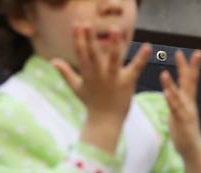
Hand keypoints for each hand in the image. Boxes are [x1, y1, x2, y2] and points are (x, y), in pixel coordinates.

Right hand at [54, 26, 149, 154]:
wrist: (105, 122)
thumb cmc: (92, 104)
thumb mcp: (76, 87)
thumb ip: (65, 73)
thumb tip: (52, 61)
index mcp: (87, 73)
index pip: (80, 53)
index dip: (78, 38)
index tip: (76, 24)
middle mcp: (99, 74)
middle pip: (93, 54)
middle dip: (89, 39)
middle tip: (86, 23)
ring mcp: (113, 78)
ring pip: (113, 59)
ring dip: (114, 44)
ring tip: (115, 29)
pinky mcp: (127, 83)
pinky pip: (135, 68)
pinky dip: (141, 58)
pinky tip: (148, 47)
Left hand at [159, 50, 200, 172]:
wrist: (193, 151)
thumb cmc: (184, 132)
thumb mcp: (180, 113)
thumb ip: (177, 101)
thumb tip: (172, 92)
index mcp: (188, 101)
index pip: (189, 80)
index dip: (188, 66)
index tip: (188, 52)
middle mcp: (189, 104)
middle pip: (190, 83)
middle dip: (190, 68)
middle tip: (192, 53)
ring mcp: (186, 113)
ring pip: (179, 96)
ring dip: (171, 85)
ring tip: (164, 72)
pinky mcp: (181, 123)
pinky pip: (175, 110)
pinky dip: (171, 101)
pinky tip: (166, 93)